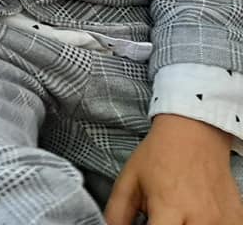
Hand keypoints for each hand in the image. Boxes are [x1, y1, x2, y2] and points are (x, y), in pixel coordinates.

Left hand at [104, 114, 242, 224]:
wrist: (194, 133)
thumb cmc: (160, 155)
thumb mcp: (130, 179)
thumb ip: (118, 212)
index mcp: (170, 207)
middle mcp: (200, 218)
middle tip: (163, 220)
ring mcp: (222, 221)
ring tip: (178, 217)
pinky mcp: (236, 220)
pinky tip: (198, 217)